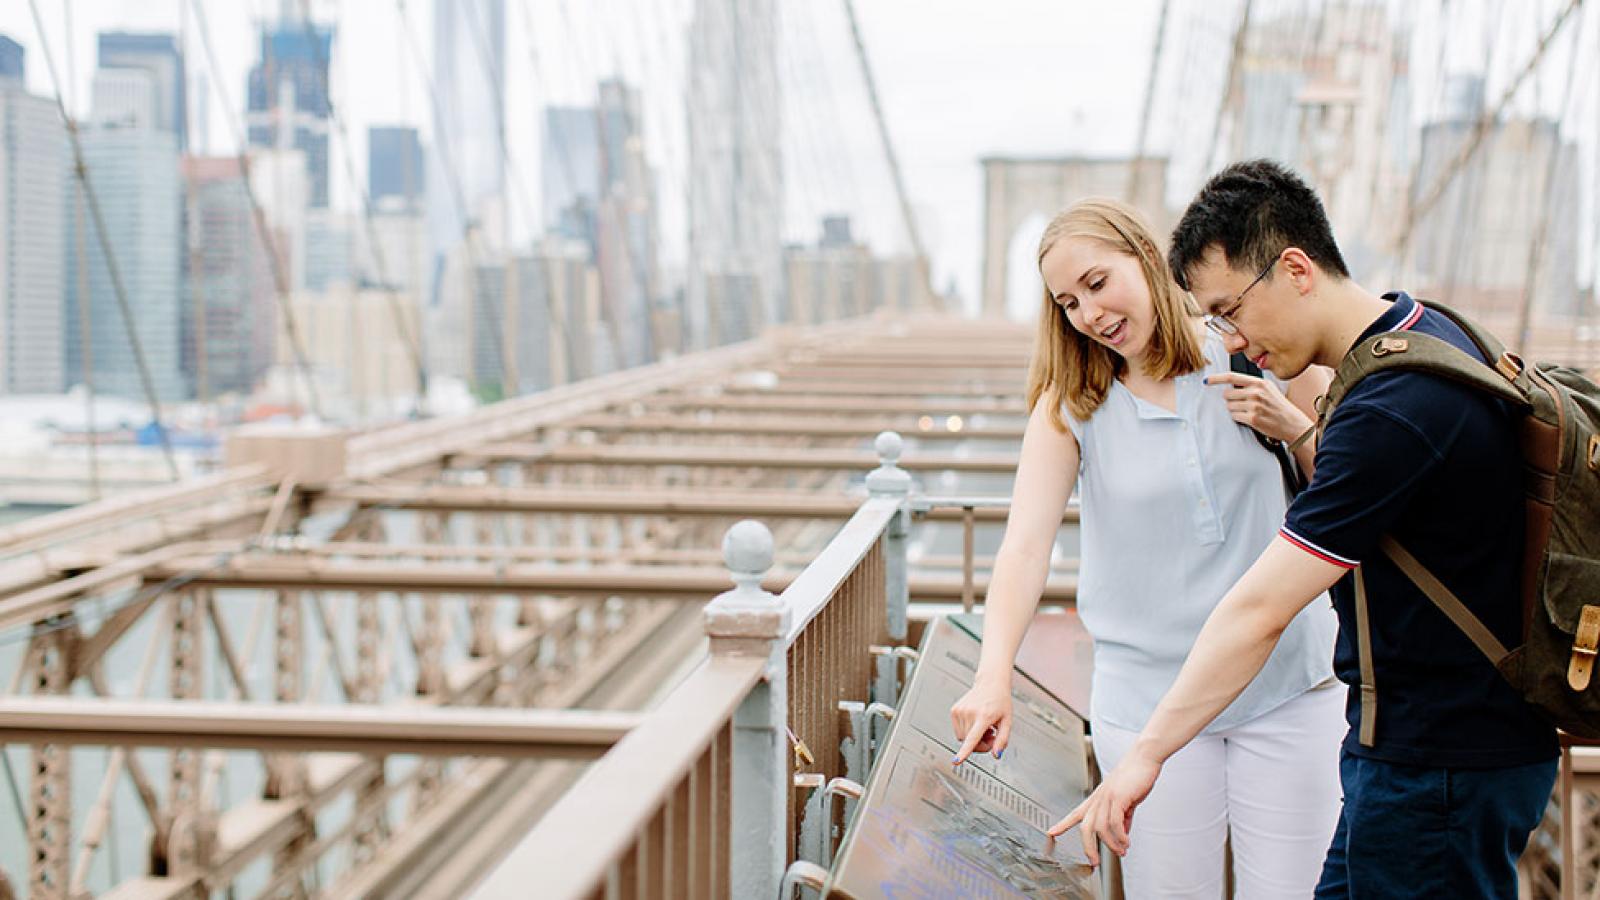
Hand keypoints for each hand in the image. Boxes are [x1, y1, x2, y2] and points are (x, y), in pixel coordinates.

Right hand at [949, 676, 1012, 763]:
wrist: (990, 683)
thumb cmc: (1000, 702)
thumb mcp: (1007, 721)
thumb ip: (1002, 740)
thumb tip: (996, 755)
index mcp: (984, 716)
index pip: (973, 738)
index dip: (965, 751)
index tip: (956, 761)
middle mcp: (970, 713)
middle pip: (970, 743)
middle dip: (981, 744)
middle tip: (991, 735)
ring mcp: (960, 711)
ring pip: (962, 738)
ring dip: (973, 738)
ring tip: (984, 727)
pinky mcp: (954, 710)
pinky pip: (958, 731)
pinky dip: (967, 731)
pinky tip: (976, 722)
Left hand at [1047, 750, 1160, 866]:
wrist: (1144, 757)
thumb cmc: (1135, 775)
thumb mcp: (1126, 800)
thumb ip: (1123, 817)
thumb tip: (1123, 834)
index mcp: (1097, 798)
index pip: (1075, 813)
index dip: (1062, 824)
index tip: (1051, 833)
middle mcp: (1099, 798)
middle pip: (1085, 827)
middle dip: (1088, 847)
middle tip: (1094, 862)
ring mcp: (1107, 797)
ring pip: (1100, 828)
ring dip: (1111, 844)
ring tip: (1121, 851)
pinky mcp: (1118, 797)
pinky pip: (1115, 822)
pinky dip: (1120, 836)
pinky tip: (1126, 842)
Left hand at [1206, 372, 1311, 443]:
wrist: (1292, 423)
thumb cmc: (1279, 406)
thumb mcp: (1268, 389)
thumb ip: (1251, 384)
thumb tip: (1230, 384)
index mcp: (1259, 383)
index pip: (1232, 377)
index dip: (1216, 378)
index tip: (1207, 381)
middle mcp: (1256, 392)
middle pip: (1227, 395)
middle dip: (1231, 400)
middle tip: (1244, 405)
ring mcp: (1254, 405)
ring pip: (1230, 407)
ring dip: (1235, 410)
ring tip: (1249, 412)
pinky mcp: (1253, 418)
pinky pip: (1234, 416)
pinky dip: (1239, 418)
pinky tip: (1250, 418)